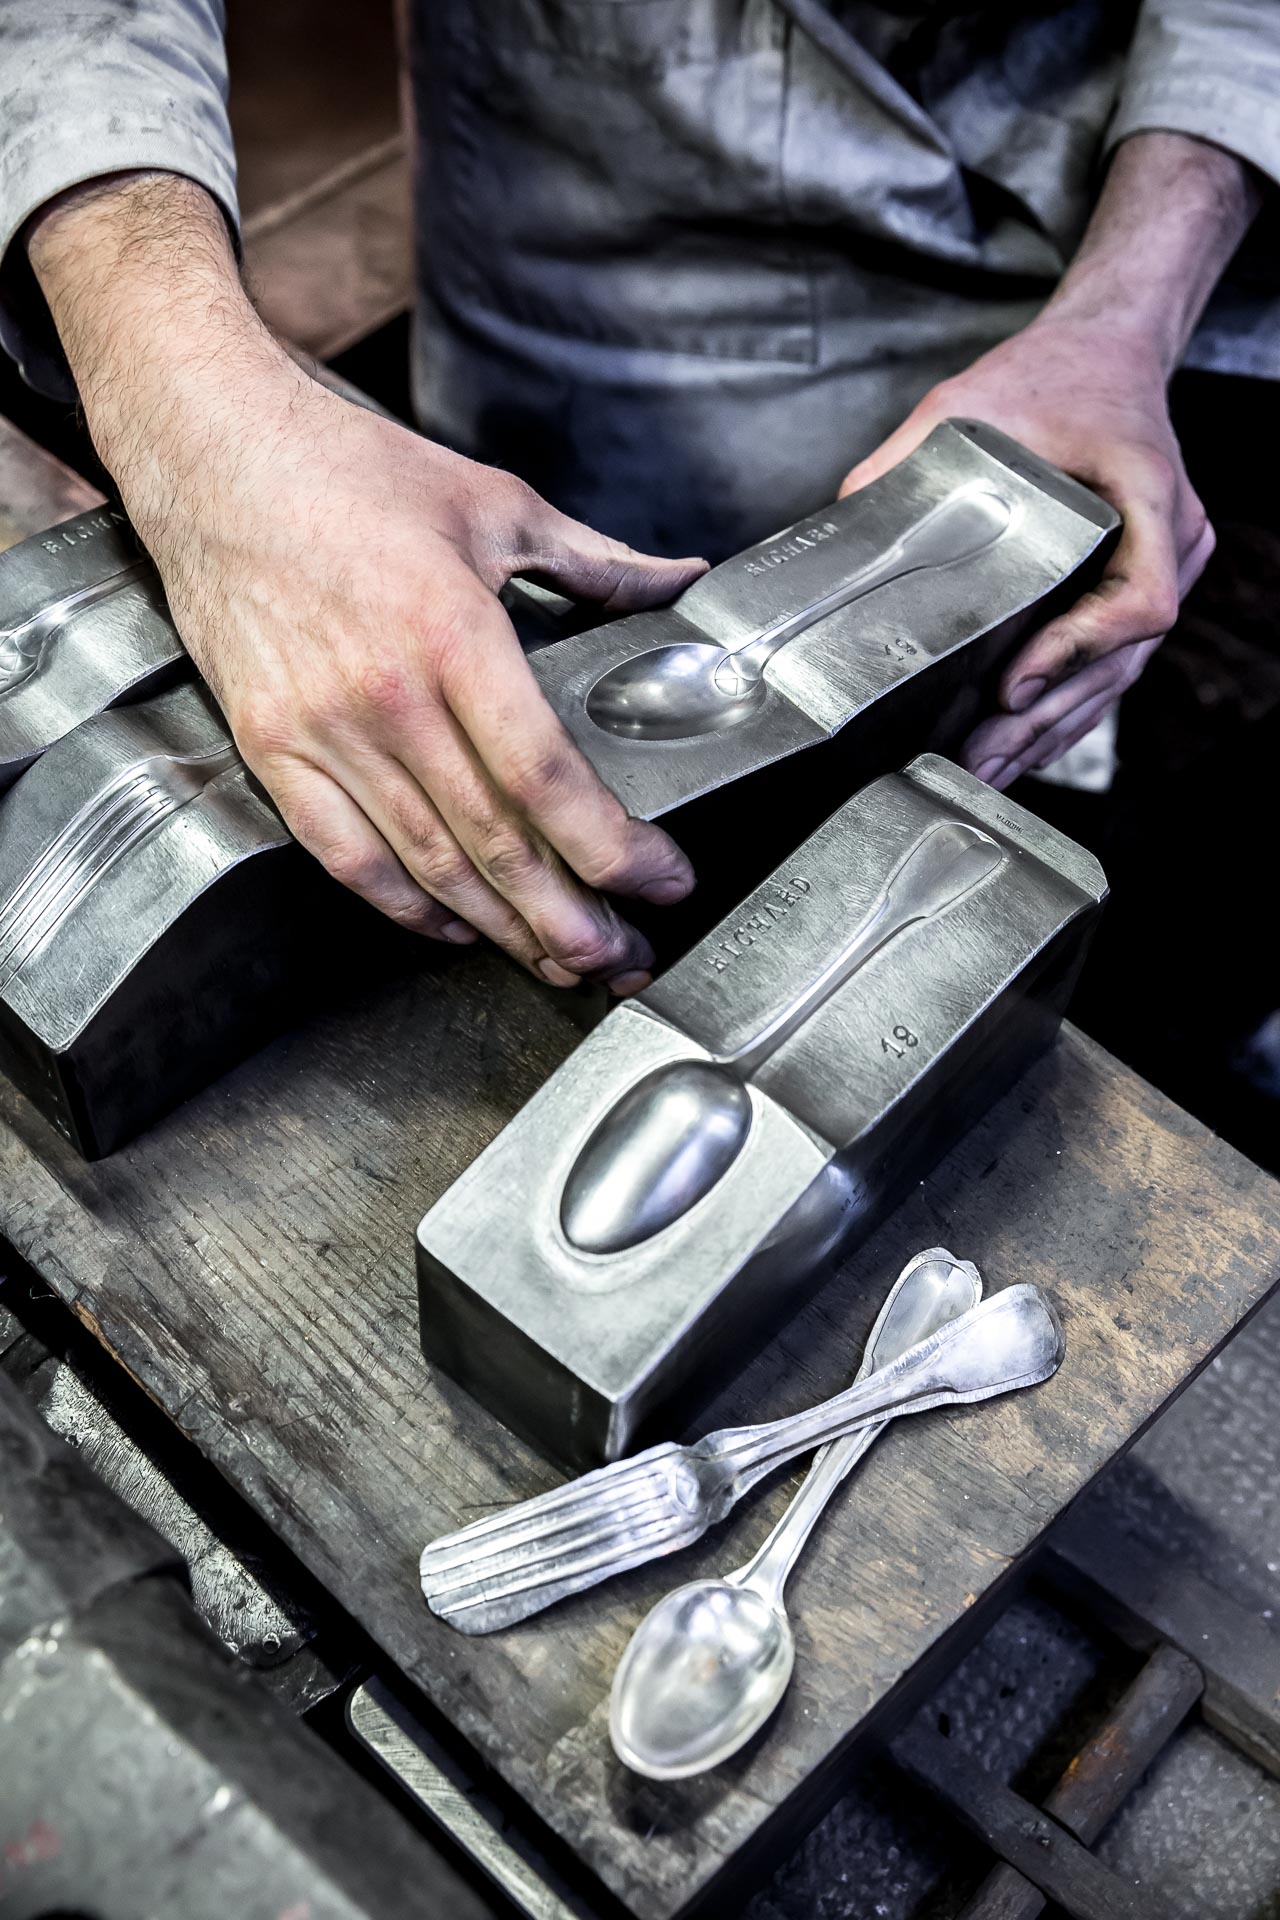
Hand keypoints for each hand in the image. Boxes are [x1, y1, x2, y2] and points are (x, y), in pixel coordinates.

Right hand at [30, 176, 705, 991]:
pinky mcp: (271, 750)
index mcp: (450, 633)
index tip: (660, 878)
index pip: (544, 779)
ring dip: (502, 928)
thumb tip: (676, 579)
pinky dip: (405, 906)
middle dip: (571, 918)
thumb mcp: (489, 502)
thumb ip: (593, 560)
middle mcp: (384, 697)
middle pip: (494, 843)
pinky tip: (457, 928)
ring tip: (560, 960)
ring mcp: (320, 732)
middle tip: (623, 957)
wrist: (208, 454)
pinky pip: (346, 856)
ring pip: (427, 866)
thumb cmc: (342, 470)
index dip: (611, 847)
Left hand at [839, 313, 1212, 787]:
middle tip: (982, 755)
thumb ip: (906, 458)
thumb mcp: (968, 404)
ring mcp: (1166, 567)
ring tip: (991, 768)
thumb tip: (843, 516)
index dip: (1078, 652)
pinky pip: (1110, 663)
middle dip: (1046, 717)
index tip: (1015, 685)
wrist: (1105, 354)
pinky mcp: (1142, 586)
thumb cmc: (1052, 376)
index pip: (1140, 599)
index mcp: (1147, 492)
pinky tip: (1022, 745)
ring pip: (1116, 674)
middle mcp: (1172, 539)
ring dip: (1053, 727)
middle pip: (1121, 658)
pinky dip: (1066, 706)